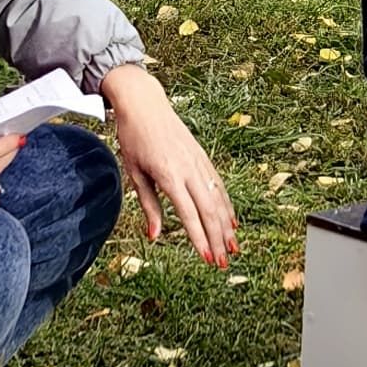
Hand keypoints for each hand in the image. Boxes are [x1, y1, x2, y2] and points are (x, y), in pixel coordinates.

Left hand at [101, 63, 235, 261]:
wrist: (144, 104)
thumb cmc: (134, 139)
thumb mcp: (135, 173)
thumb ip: (148, 205)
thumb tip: (154, 236)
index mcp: (169, 175)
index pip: (189, 214)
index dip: (199, 238)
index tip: (206, 259)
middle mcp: (188, 169)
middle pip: (208, 210)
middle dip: (217, 239)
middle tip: (223, 262)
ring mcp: (198, 162)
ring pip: (218, 199)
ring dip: (226, 226)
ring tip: (233, 248)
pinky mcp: (202, 157)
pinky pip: (218, 185)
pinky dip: (226, 206)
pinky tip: (231, 222)